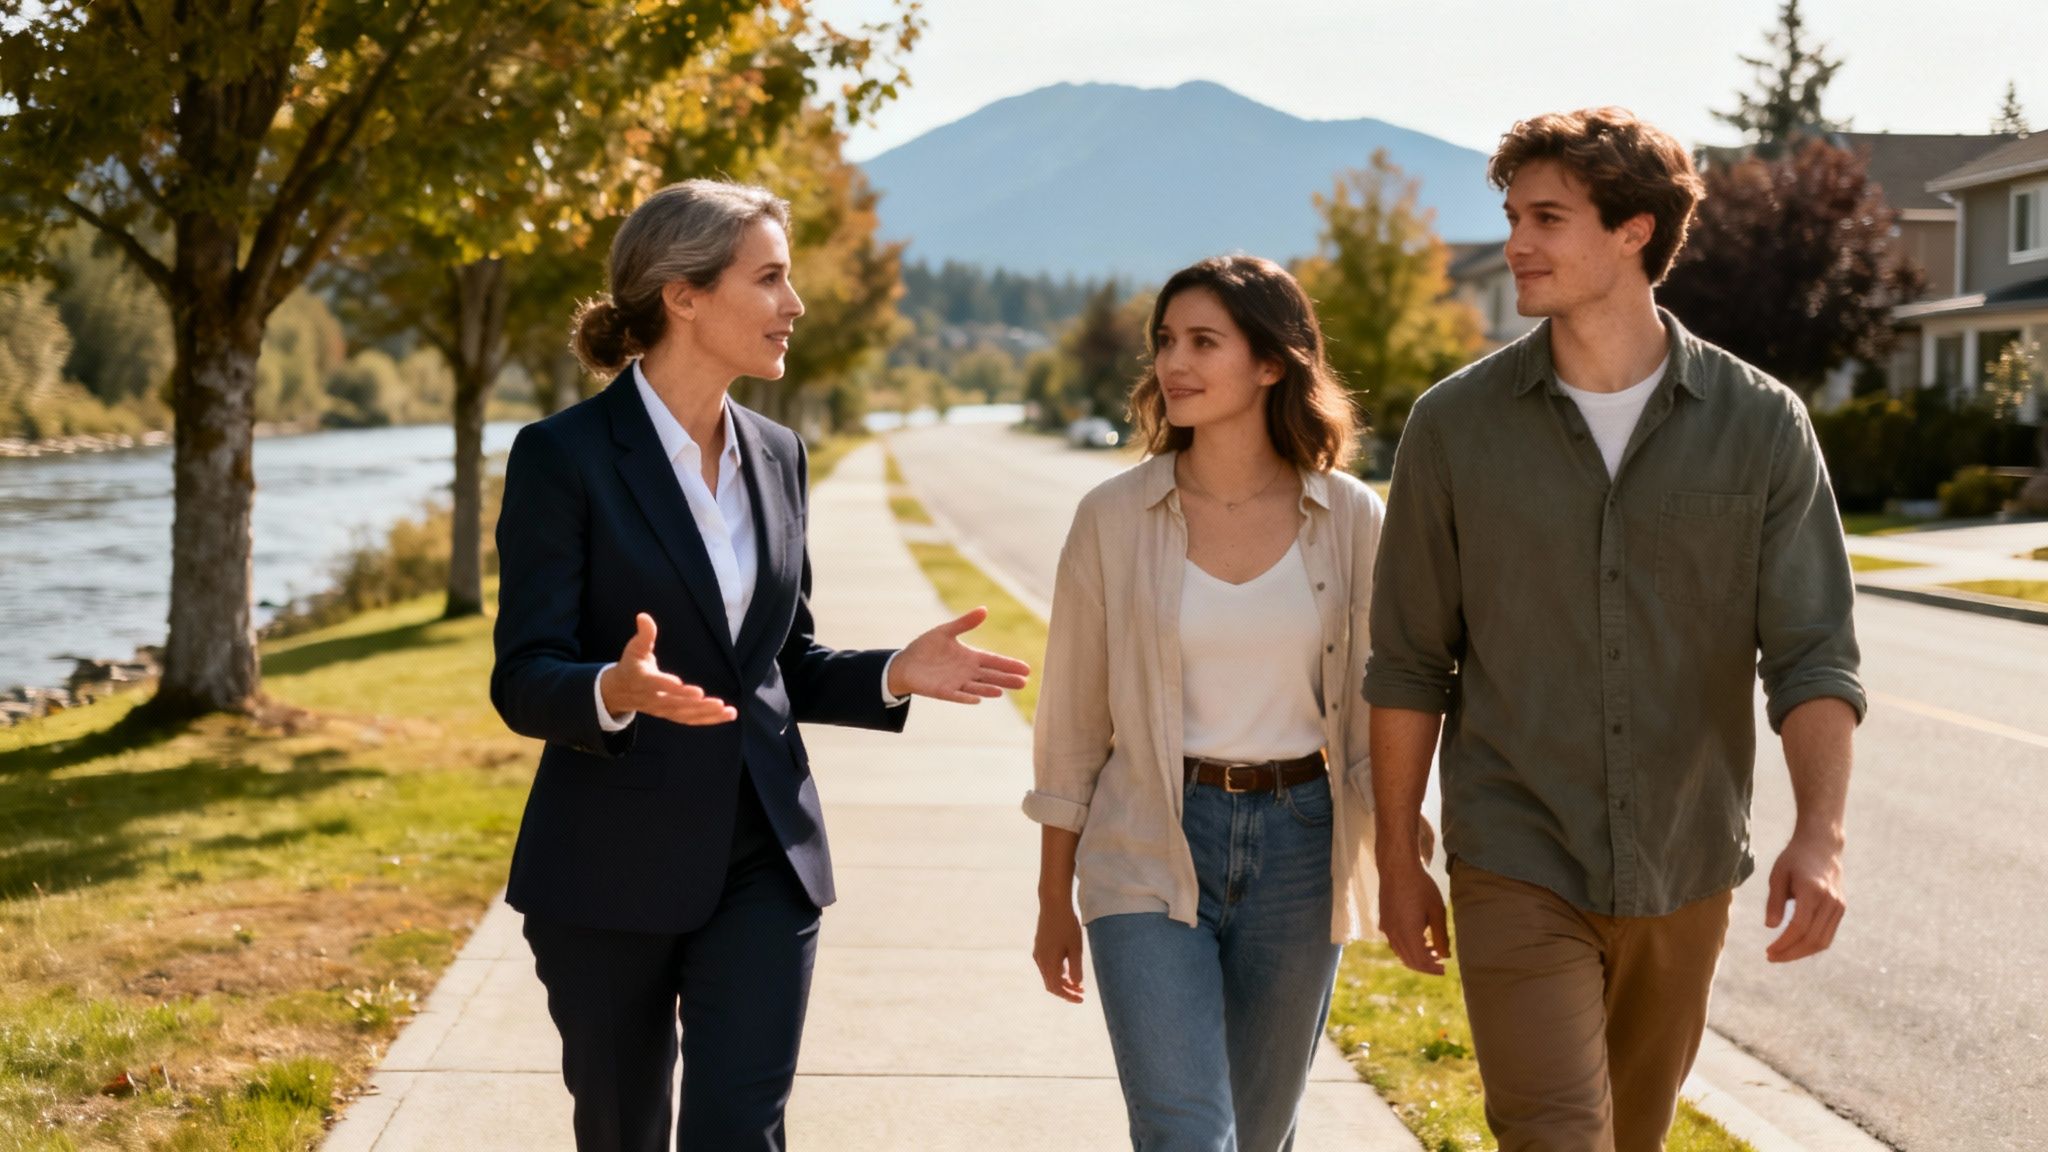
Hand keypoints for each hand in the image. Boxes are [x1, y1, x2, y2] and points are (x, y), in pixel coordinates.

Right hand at [598, 613, 736, 726]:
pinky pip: (692, 719)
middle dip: (697, 705)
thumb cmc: (632, 665)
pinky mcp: (672, 714)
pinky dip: (710, 719)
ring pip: (686, 715)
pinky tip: (728, 714)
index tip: (683, 685)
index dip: (669, 685)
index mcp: (643, 681)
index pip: (656, 685)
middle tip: (717, 702)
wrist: (621, 691)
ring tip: (728, 710)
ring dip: (708, 714)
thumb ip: (644, 634)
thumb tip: (643, 616)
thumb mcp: (635, 648)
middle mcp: (654, 699)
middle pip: (676, 704)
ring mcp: (663, 710)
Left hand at [886, 607, 1030, 703]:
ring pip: (977, 687)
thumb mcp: (945, 631)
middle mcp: (967, 672)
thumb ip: (965, 623)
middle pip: (991, 676)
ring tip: (1002, 691)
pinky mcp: (943, 691)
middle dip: (1007, 679)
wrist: (905, 664)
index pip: (994, 661)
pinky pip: (957, 695)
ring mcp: (956, 683)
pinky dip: (966, 697)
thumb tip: (984, 609)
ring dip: (989, 689)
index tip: (1026, 669)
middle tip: (1024, 682)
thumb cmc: (926, 647)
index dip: (1009, 665)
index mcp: (970, 657)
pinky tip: (977, 699)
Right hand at [1033, 899, 1085, 1002]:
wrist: (1054, 902)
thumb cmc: (1067, 923)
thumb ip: (1076, 968)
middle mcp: (1040, 959)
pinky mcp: (1040, 945)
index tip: (1081, 998)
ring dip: (1063, 981)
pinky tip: (1069, 968)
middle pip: (1051, 983)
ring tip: (1078, 983)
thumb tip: (1076, 985)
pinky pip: (1047, 965)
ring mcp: (1038, 952)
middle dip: (1066, 990)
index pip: (1056, 988)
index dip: (1068, 996)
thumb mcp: (1076, 947)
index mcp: (1048, 962)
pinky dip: (1058, 971)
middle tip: (1082, 993)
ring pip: (1049, 974)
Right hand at [1378, 857, 1449, 974]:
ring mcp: (1386, 928)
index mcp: (1408, 933)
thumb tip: (1445, 956)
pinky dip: (1407, 947)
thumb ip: (1441, 936)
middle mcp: (1394, 934)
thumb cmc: (1420, 886)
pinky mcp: (1384, 921)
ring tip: (1432, 951)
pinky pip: (1395, 942)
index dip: (1433, 969)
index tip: (1444, 969)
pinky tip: (1419, 939)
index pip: (1420, 961)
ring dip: (1416, 956)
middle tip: (1440, 964)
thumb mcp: (1437, 911)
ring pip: (1400, 952)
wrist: (1397, 867)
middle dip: (1425, 966)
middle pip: (1409, 960)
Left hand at [1764, 830, 1845, 962]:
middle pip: (1812, 939)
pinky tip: (1795, 946)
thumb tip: (1770, 927)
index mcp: (1812, 890)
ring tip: (1781, 955)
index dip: (1783, 943)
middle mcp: (1830, 901)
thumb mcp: (1778, 874)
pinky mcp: (1841, 909)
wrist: (1822, 846)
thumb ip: (1774, 901)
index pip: (1799, 927)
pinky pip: (1828, 935)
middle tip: (1771, 957)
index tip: (1768, 951)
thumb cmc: (1794, 859)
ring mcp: (1838, 906)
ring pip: (1823, 941)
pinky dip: (1812, 945)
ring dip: (1802, 953)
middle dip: (1791, 953)